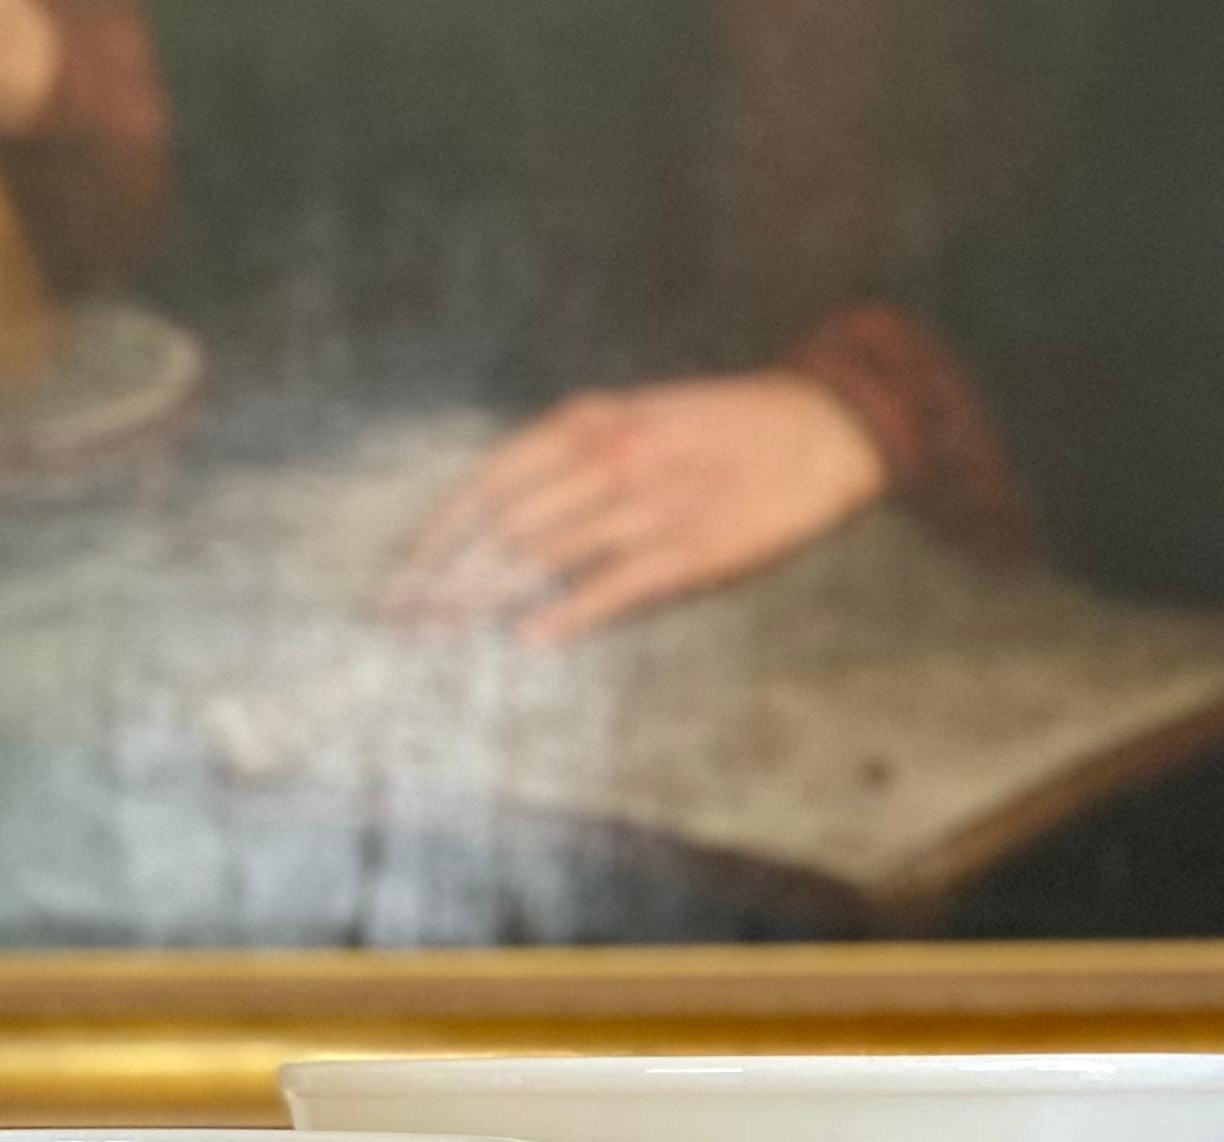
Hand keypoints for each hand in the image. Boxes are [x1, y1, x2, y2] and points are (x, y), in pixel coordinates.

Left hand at [383, 374, 888, 643]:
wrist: (824, 427)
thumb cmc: (725, 429)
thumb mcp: (638, 418)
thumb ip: (576, 459)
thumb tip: (512, 518)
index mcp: (591, 421)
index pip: (488, 480)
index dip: (437, 533)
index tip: (400, 575)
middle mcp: (609, 458)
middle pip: (502, 526)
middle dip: (444, 578)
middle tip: (401, 621)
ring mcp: (648, 505)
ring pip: (544, 556)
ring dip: (485, 600)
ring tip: (442, 637)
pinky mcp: (690, 550)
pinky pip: (612, 586)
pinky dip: (566, 614)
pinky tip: (528, 640)